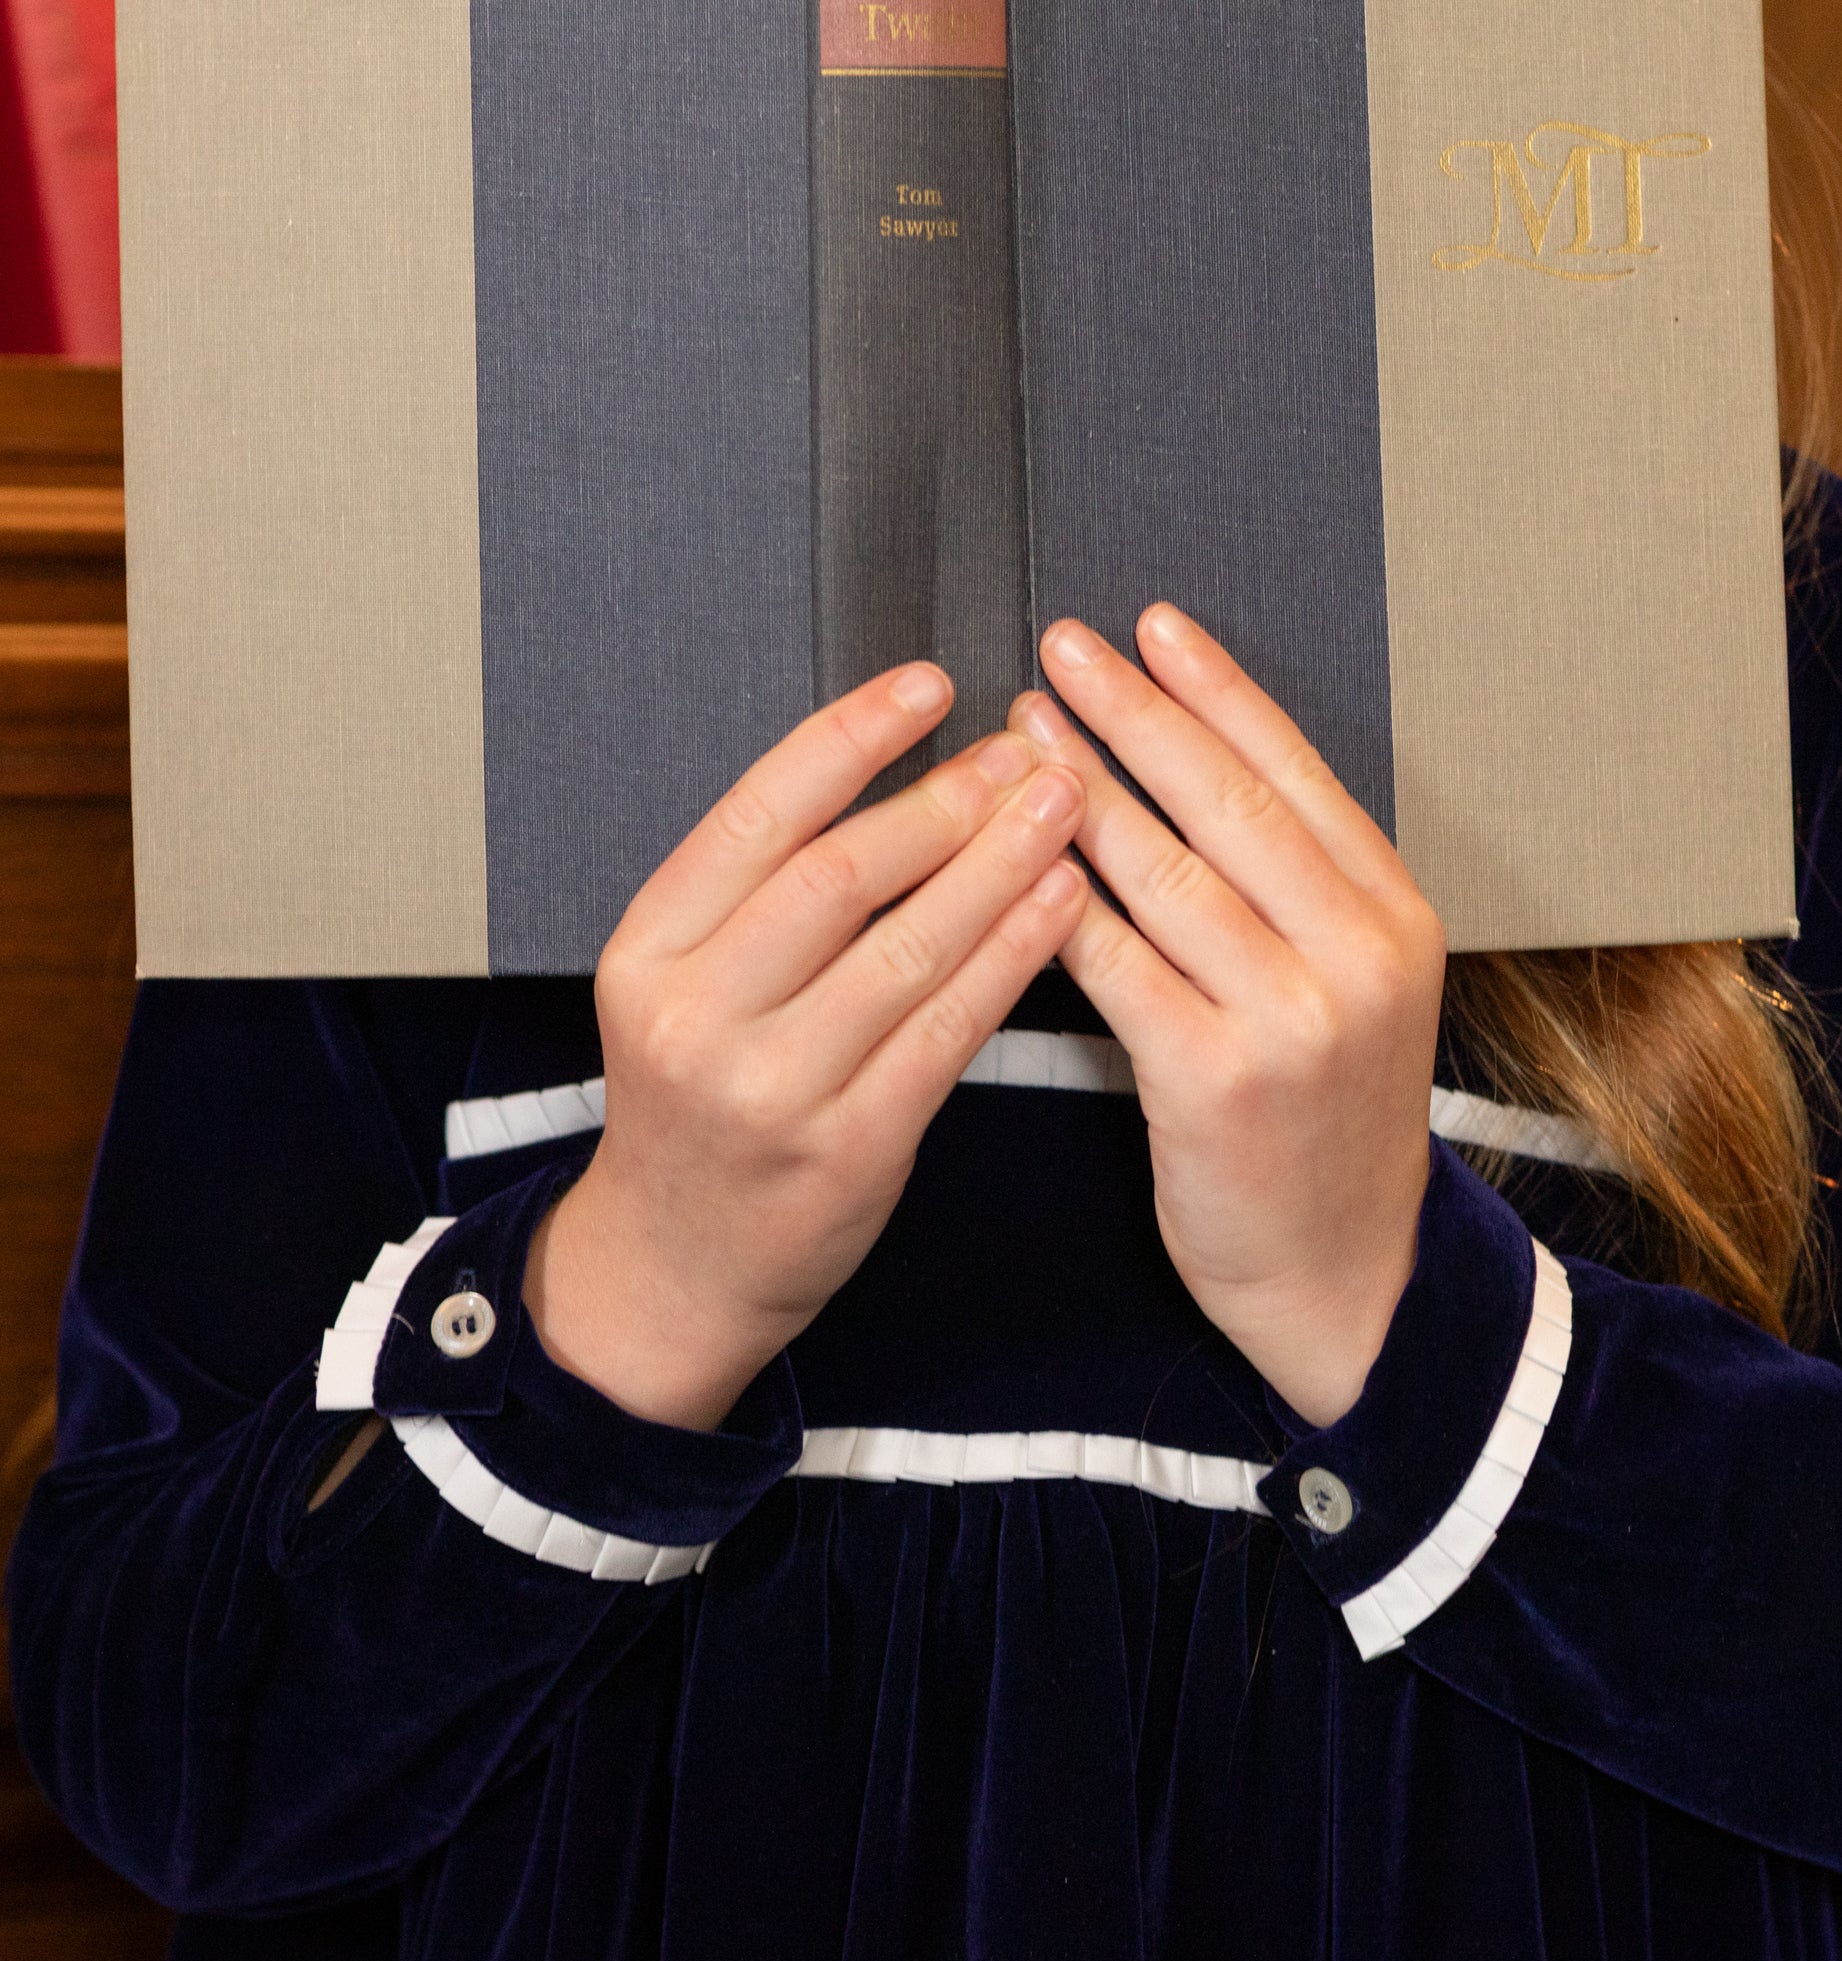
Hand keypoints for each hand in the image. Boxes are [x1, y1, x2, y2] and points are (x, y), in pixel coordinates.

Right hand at [525, 661, 1086, 1430]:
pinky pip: (948, 1031)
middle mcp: (697, 1015)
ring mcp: (770, 1088)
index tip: (929, 686)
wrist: (675, 1263)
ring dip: (998, 867)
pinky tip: (1060, 905)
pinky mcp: (847, 1147)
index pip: (756, 815)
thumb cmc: (698, 1110)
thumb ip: (760, 897)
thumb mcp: (680, 988)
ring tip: (1062, 807)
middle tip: (1024, 750)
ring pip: (904, 950)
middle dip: (946, 801)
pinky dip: (1011, 957)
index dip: (852, 738)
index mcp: (649, 951)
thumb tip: (894, 776)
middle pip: (837, 875)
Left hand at [1013, 608, 1444, 1427]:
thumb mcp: (1356, 995)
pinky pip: (1119, 967)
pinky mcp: (1216, 1083)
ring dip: (1083, 791)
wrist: (1348, 1277)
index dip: (1219, 691)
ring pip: (1169, 874)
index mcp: (1396, 918)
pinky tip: (1011, 855)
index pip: (1298, 773)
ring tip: (1023, 729)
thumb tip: (1195, 776)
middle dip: (1139, 713)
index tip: (1155, 628)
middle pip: (1231, 804)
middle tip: (1065, 647)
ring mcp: (1292, 1019)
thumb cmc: (1327, 1128)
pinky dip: (1061, 906)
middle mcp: (1358, 955)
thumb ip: (1300, 896)